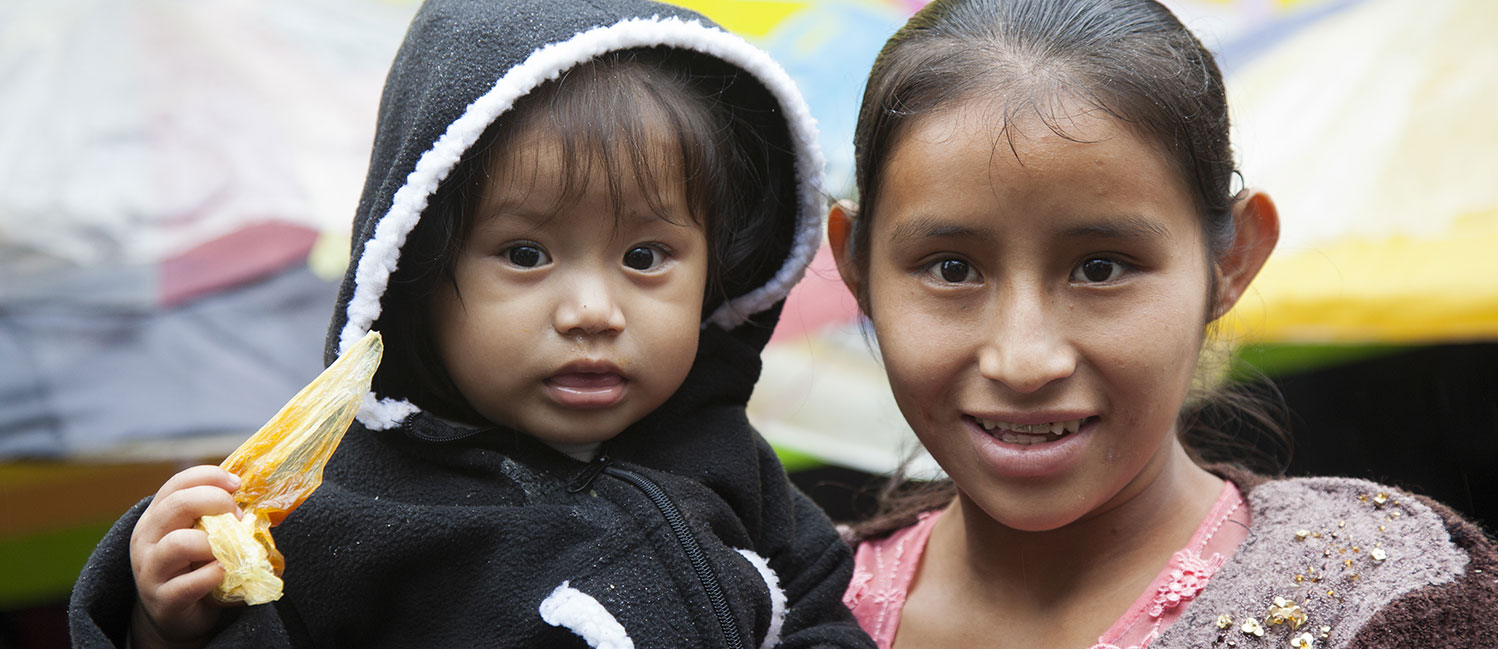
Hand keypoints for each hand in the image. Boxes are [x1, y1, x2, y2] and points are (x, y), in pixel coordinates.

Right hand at [129, 465, 241, 648]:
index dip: (210, 476)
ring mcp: (150, 570)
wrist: (174, 618)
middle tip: (238, 517)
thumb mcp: (199, 536)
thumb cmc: (192, 568)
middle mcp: (146, 539)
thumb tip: (249, 497)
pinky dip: (213, 576)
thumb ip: (214, 516)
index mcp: (156, 517)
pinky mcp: (163, 600)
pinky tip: (225, 572)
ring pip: (178, 544)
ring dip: (213, 543)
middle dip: (216, 502)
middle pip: (177, 505)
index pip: (177, 484)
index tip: (236, 485)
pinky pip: (188, 584)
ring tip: (230, 550)